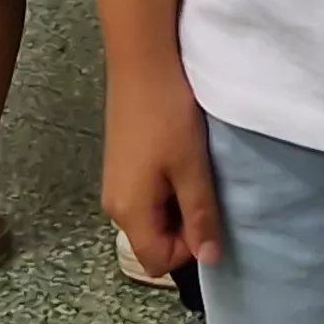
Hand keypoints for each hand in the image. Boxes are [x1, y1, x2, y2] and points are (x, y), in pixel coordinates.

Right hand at [99, 58, 223, 277]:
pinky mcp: (120, 164)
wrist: (141, 62)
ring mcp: (115, 184)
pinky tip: (180, 157)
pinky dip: (167, 187)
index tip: (208, 214)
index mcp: (128, 211)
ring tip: (194, 170)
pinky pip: (146, 195)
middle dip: (182, 227)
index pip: (157, 261)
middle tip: (204, 189)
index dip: (188, 248)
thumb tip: (209, 259)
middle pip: (152, 240)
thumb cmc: (167, 116)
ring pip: (151, 217)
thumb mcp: (192, 168)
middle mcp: (115, 204)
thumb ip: (200, 216)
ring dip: (176, 204)